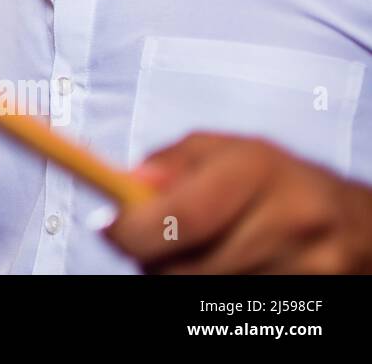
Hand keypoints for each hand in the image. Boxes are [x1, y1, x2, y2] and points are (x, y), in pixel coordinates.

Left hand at [105, 132, 371, 273]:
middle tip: (147, 242)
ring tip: (194, 249)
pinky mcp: (312, 294)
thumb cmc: (271, 178)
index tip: (109, 229)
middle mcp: (289, 217)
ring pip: (208, 290)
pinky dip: (213, 289)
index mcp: (258, 168)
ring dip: (182, 274)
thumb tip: (129, 185)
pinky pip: (236, 307)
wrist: (349, 219)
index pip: (183, 215)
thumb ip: (169, 163)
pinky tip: (222, 265)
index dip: (134, 229)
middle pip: (191, 266)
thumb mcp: (220, 150)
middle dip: (153, 257)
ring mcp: (307, 264)